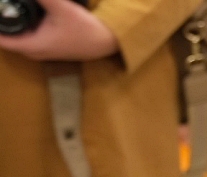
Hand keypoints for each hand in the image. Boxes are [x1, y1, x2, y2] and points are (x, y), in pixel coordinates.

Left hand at [0, 0, 117, 60]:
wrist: (108, 42)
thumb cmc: (85, 28)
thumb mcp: (61, 7)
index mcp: (33, 45)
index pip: (1, 41)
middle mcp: (36, 52)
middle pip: (8, 40)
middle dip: (2, 26)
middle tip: (2, 9)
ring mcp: (44, 52)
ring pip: (19, 40)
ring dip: (13, 28)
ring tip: (10, 11)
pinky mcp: (52, 49)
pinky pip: (29, 39)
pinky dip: (24, 29)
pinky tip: (27, 16)